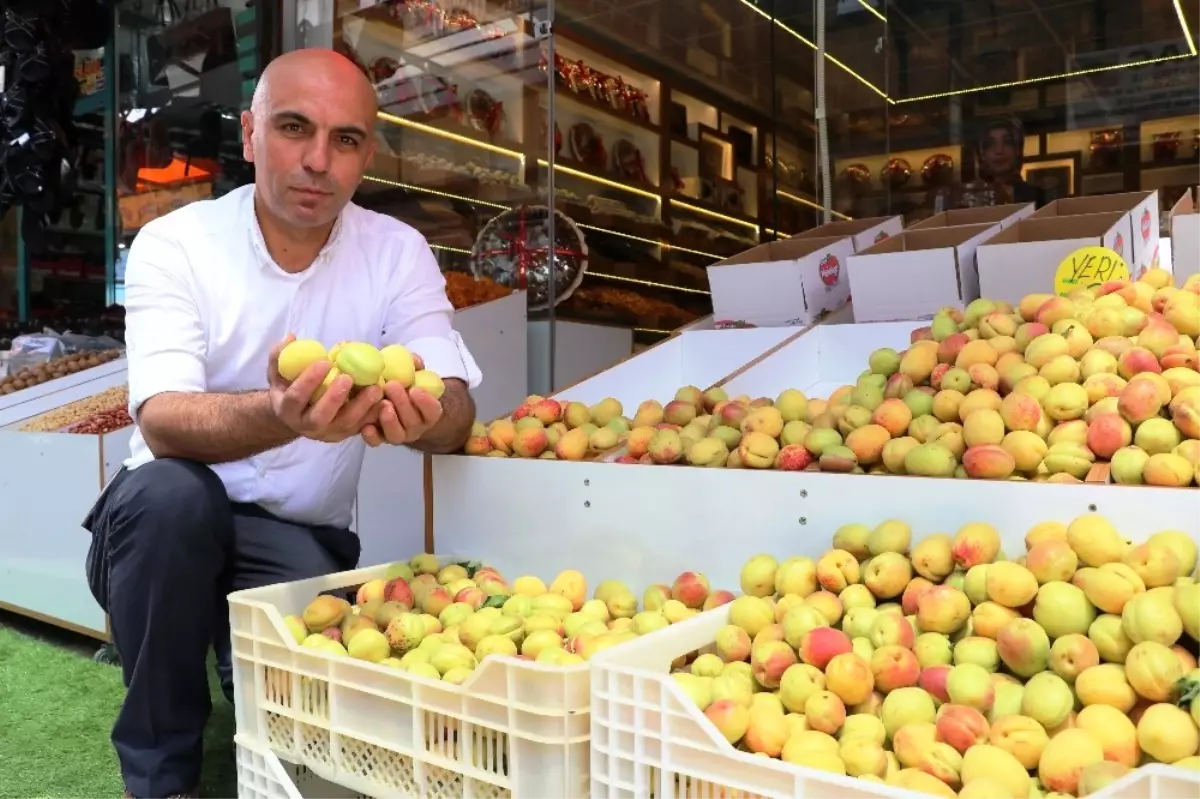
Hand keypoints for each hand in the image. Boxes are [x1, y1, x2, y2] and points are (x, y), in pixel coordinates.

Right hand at [267, 335, 383, 442]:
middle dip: (335, 398)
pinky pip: (362, 426)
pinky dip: (375, 413)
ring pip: (346, 424)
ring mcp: (328, 433)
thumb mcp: (279, 372)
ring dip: (362, 407)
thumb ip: (280, 356)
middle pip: (321, 417)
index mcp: (287, 410)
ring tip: (375, 388)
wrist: (298, 416)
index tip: (325, 361)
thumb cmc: (289, 388)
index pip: (296, 398)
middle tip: (349, 377)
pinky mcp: (346, 434)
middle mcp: (307, 426)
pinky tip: (385, 398)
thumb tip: (291, 337)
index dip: (309, 381)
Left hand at [361, 353, 443, 446]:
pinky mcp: (379, 438)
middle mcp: (415, 427)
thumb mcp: (412, 374)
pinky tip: (365, 426)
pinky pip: (376, 442)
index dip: (426, 402)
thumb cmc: (404, 385)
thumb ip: (414, 367)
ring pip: (396, 434)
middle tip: (391, 386)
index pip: (432, 411)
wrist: (390, 399)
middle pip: (412, 422)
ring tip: (382, 404)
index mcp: (427, 412)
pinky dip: (372, 436)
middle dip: (402, 404)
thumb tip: (414, 360)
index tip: (415, 389)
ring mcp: (398, 434)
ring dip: (390, 421)